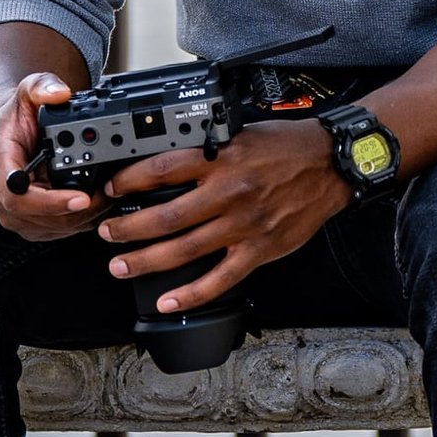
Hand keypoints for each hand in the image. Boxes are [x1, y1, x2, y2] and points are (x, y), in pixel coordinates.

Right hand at [0, 71, 105, 244]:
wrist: (8, 133)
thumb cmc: (16, 117)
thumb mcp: (27, 91)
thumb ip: (41, 86)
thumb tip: (60, 94)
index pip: (16, 194)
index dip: (50, 202)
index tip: (81, 197)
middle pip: (35, 217)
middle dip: (75, 212)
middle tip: (107, 197)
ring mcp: (10, 211)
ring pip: (47, 228)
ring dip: (79, 219)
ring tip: (107, 199)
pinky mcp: (26, 221)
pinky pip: (53, 230)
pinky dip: (77, 222)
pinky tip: (96, 207)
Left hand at [99, 119, 353, 319]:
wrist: (331, 163)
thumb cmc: (286, 147)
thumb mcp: (240, 134)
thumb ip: (206, 151)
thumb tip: (166, 165)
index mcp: (221, 158)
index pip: (163, 169)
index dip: (130, 181)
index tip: (111, 190)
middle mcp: (229, 191)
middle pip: (166, 216)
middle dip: (127, 229)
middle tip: (105, 234)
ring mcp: (244, 224)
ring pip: (185, 249)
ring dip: (146, 261)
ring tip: (121, 266)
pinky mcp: (260, 249)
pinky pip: (220, 279)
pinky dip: (191, 294)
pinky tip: (168, 302)